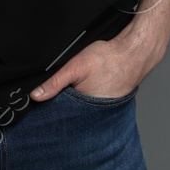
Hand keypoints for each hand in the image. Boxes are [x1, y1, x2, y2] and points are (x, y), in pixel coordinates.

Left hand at [28, 34, 163, 101]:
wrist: (133, 53)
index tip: (40, 109)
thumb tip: (36, 95)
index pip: (61, 116)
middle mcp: (95, 114)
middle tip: (61, 95)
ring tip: (78, 88)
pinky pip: (93, 104)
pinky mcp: (109, 103)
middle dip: (62, 108)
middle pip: (71, 114)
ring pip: (82, 109)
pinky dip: (88, 98)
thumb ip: (55, 82)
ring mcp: (103, 110)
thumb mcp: (75, 67)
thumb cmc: (108, 59)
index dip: (50, 111)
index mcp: (84, 109)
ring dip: (76, 103)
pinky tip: (88, 88)